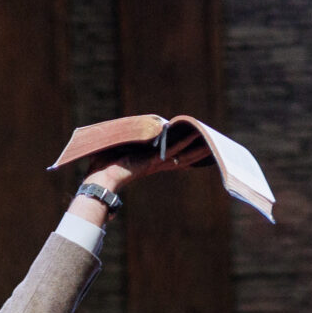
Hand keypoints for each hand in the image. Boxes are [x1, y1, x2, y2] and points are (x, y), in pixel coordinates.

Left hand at [85, 134, 213, 195]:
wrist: (100, 179)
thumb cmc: (103, 168)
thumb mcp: (117, 150)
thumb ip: (123, 142)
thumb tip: (118, 133)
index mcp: (150, 163)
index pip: (172, 158)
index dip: (186, 153)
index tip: (197, 148)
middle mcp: (156, 163)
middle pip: (182, 158)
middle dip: (197, 153)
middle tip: (212, 147)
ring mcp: (155, 162)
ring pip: (180, 154)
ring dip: (195, 149)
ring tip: (209, 143)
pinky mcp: (151, 160)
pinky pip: (170, 150)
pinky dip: (182, 142)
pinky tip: (193, 137)